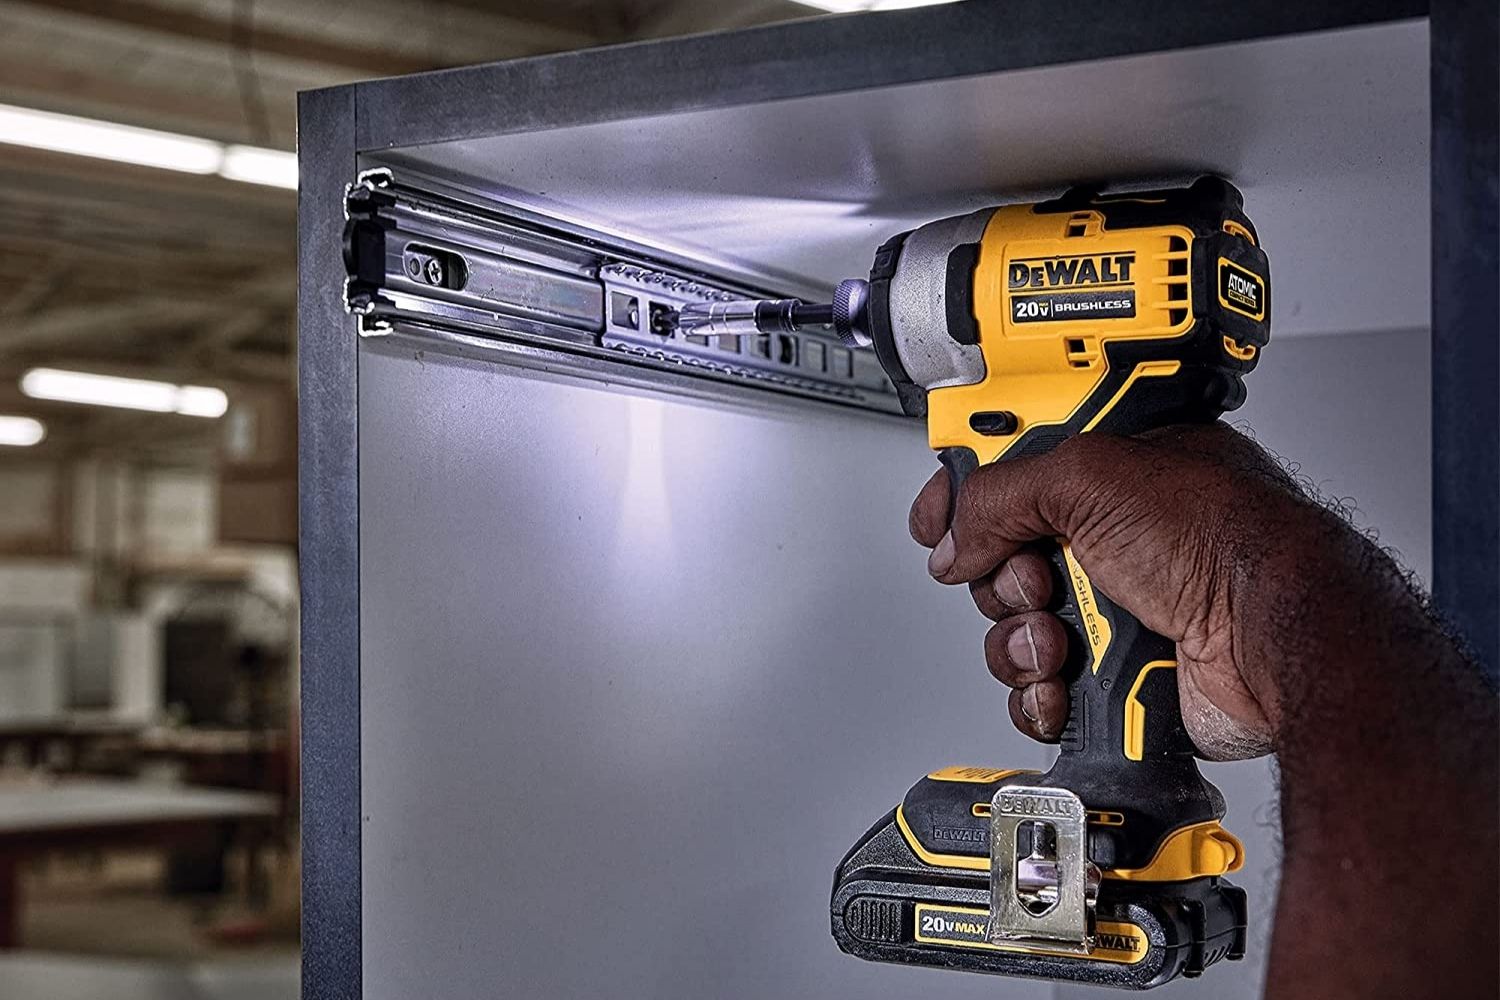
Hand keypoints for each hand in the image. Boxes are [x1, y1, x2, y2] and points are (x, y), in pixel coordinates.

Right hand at [908, 422, 1312, 760]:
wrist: (1278, 639)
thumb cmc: (1228, 542)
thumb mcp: (1090, 477)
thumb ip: (999, 496)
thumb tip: (953, 539)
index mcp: (1111, 472)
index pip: (1012, 470)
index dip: (967, 493)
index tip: (938, 517)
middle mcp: (1111, 537)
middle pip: (1000, 559)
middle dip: (1002, 580)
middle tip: (1040, 580)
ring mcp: (1114, 607)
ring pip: (1013, 631)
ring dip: (1021, 643)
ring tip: (1061, 639)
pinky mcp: (1116, 671)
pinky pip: (1039, 689)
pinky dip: (1041, 694)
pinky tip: (1069, 682)